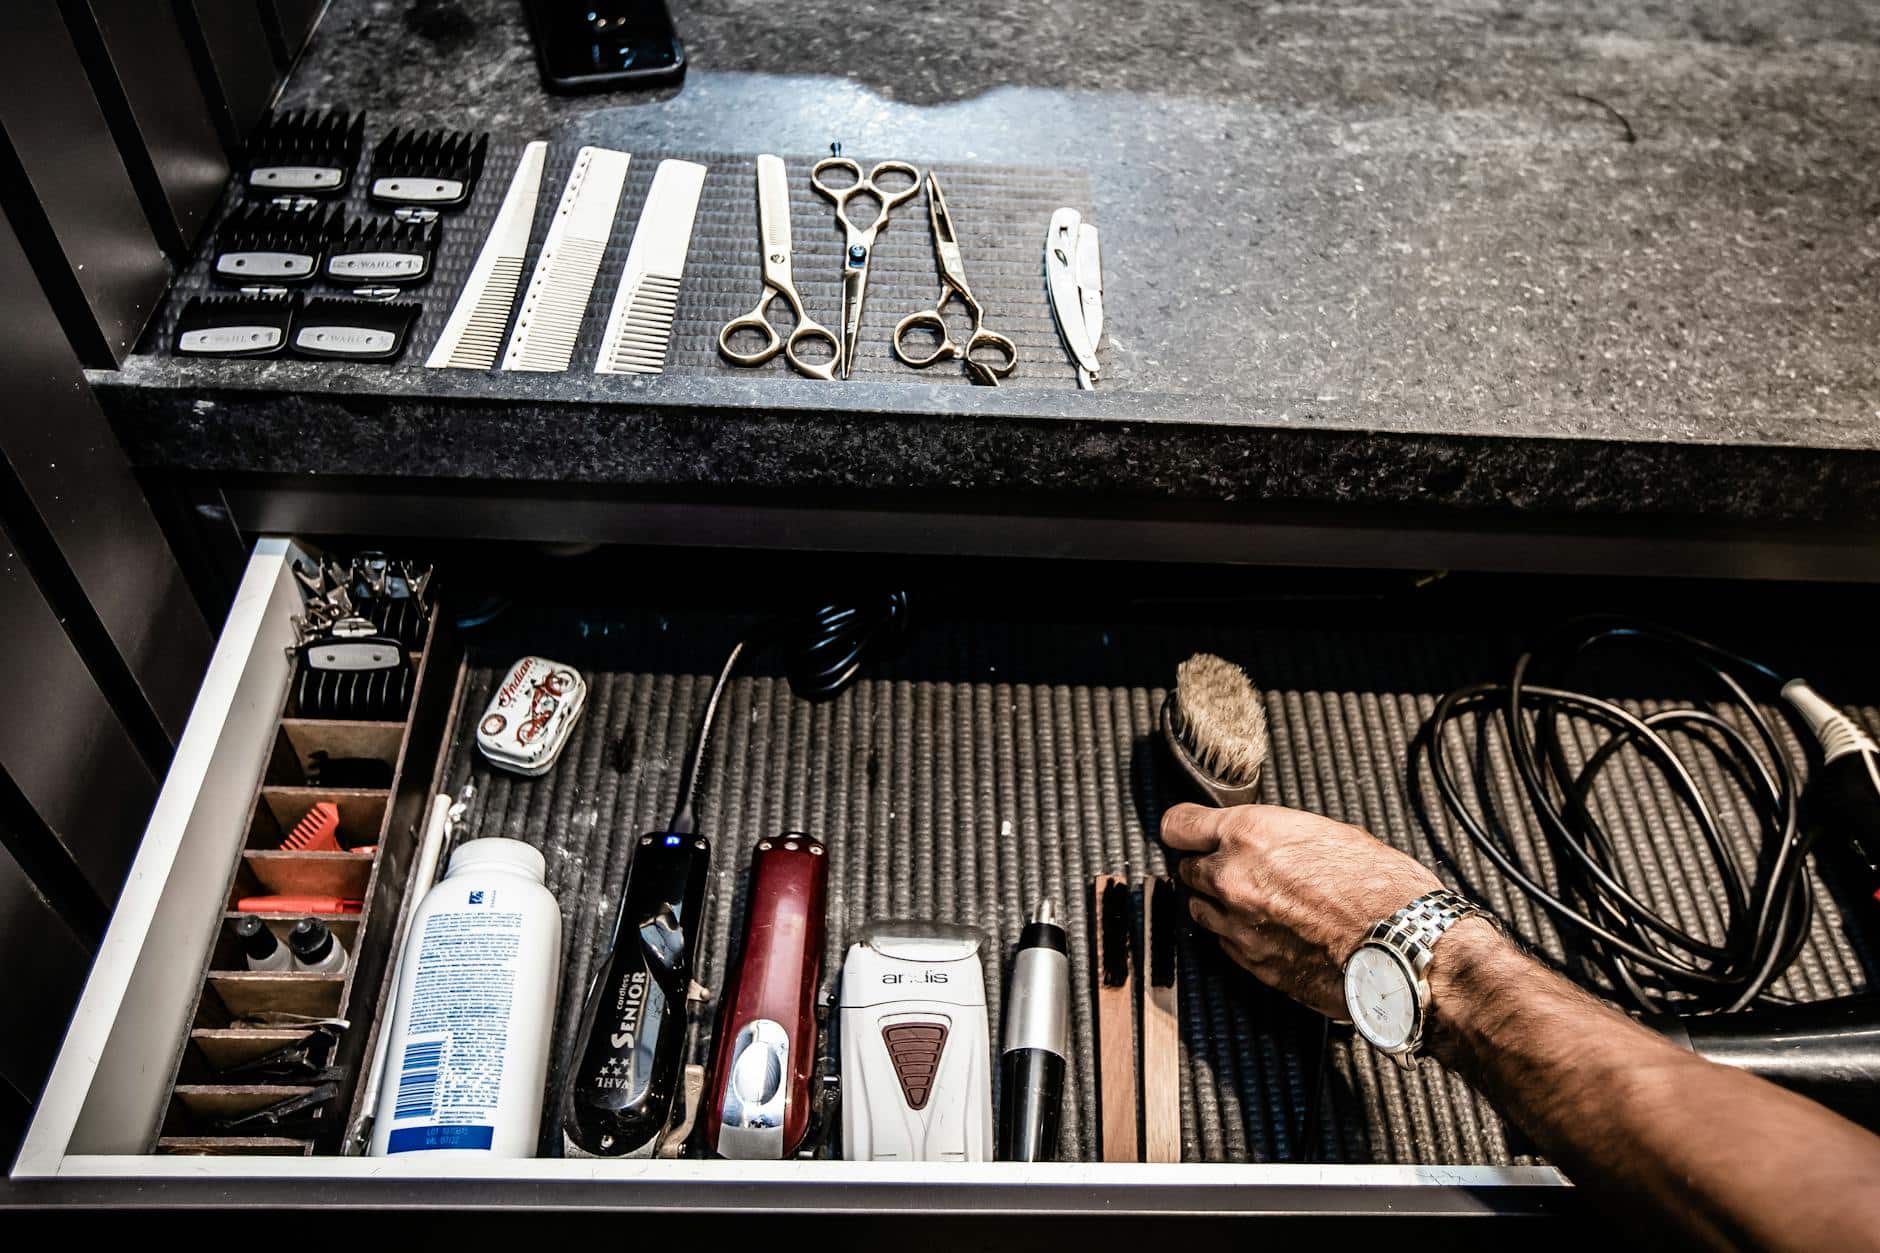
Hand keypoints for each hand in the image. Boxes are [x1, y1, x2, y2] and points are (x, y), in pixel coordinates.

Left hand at [1161, 803, 1444, 1017]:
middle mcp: (1232, 880)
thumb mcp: (1329, 833)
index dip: (1184, 829)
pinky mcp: (1251, 965)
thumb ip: (1276, 836)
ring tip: (1257, 903)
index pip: (1178, 825)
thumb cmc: (1382, 888)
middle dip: (1206, 868)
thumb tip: (1260, 841)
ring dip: (1218, 905)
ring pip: (1200, 910)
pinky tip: (1271, 932)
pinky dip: (1238, 937)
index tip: (1188, 832)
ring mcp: (1238, 926)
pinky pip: (1225, 945)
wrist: (1405, 947)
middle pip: (1186, 870)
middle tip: (1237, 870)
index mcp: (1250, 835)